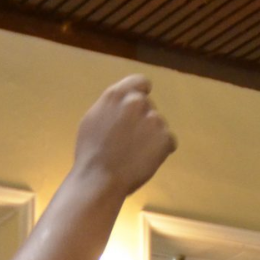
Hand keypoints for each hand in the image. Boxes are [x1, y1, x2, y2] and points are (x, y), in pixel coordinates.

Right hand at [71, 75, 176, 196]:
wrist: (100, 178)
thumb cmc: (91, 151)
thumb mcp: (94, 118)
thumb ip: (112, 106)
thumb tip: (123, 103)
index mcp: (117, 94)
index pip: (141, 82)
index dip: (141, 93)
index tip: (138, 106)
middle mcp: (137, 102)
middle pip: (148, 107)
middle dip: (143, 119)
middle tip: (130, 139)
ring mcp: (154, 119)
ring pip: (158, 125)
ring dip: (152, 135)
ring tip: (136, 152)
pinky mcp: (165, 138)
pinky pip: (169, 141)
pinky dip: (162, 150)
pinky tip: (146, 159)